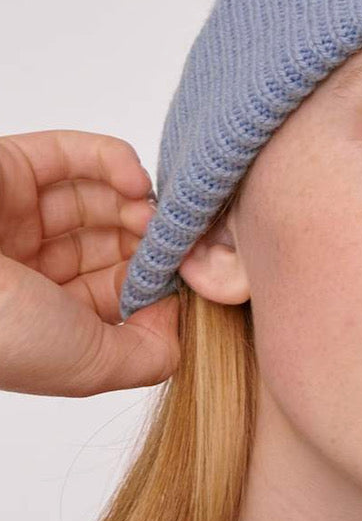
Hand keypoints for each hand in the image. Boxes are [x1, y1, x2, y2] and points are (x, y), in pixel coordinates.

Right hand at [0, 130, 179, 396]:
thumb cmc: (0, 328)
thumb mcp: (90, 365)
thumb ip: (149, 353)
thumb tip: (174, 312)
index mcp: (43, 320)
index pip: (117, 294)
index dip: (154, 284)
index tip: (185, 277)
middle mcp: (30, 269)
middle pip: (111, 243)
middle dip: (150, 240)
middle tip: (176, 239)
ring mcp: (17, 217)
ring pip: (98, 198)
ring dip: (137, 203)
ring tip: (157, 214)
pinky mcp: (9, 166)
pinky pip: (73, 155)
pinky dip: (114, 162)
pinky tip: (137, 183)